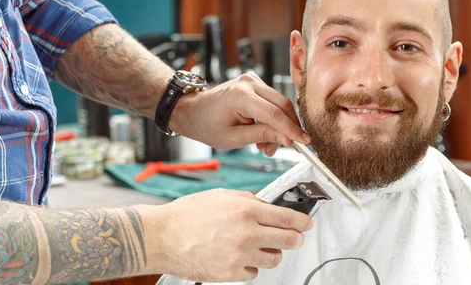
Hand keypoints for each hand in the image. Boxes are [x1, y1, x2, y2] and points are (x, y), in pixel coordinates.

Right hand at [156, 189, 313, 281]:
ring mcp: (239, 255)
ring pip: (274, 258)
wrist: (163, 236)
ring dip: (271, 252)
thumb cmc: (188, 214)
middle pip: (288, 240)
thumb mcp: (222, 196)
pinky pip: (254, 273)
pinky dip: (250, 266)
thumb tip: (269, 208)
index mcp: (246, 209)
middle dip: (295, 239)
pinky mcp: (231, 274)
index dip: (302, 221)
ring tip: (256, 246)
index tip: (307, 224)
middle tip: (295, 238)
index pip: (287, 217)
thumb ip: (249, 201)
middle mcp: (246, 232)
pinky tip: (236, 256)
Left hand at [169, 73, 311, 151]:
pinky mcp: (254, 84)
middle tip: (287, 148)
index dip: (292, 130)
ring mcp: (252, 81)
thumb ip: (262, 136)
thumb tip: (287, 139)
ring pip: (279, 104)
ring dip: (279, 126)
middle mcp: (249, 83)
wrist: (191, 110)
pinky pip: (272, 101)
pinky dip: (273, 118)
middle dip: (288, 129)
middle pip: (282, 105)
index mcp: (241, 96)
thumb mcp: (233, 138)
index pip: (275, 114)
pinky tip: (263, 133)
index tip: (305, 143)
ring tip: (266, 146)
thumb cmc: (206, 124)